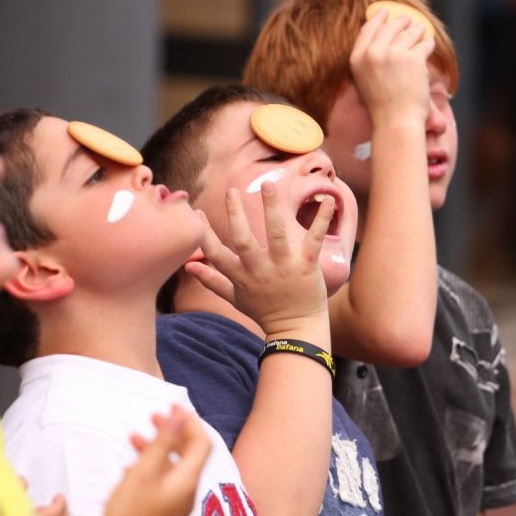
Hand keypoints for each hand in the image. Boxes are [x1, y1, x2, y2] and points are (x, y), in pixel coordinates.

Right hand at [101, 406, 211, 515]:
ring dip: (157, 449)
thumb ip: (163, 441)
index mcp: (188, 479)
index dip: (189, 421)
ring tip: (134, 436)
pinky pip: (164, 482)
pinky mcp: (165, 513)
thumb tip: (181, 413)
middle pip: (188, 453)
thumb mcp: (144, 472)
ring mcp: (177, 504)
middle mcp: (188, 491)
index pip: (201, 442)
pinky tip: (130, 465)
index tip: (170, 407)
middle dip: (172, 432)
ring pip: (172, 467)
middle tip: (153, 416)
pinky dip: (151, 467)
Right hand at [184, 184, 332, 337]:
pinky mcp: (307, 265)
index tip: (195, 212)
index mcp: (241, 276)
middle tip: (231, 191)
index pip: (216, 253)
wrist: (296, 330)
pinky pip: (314, 238)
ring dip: (272, 209)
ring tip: (268, 185)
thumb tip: (188, 266)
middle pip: (243, 240)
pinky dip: (321, 219)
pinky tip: (328, 200)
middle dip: (235, 215)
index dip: (204, 233)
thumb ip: (212, 280)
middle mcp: (260, 270)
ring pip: (276, 234)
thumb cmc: (265, 312)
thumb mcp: (235, 298)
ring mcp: (285, 266)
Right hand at [350, 7, 434, 127]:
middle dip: (401, 21)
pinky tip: (429, 44)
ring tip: (421, 31)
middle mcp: (373, 53)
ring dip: (417, 30)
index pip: (368, 29)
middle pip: (390, 27)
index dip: (378, 18)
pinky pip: (424, 43)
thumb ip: (369, 59)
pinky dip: (428, 44)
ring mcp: (393, 54)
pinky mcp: (413, 58)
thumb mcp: (364, 80)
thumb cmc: (382, 107)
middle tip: (408, 19)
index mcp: (357, 59)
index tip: (385, 11)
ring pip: (409, 32)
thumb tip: (383, 37)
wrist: (396, 122)